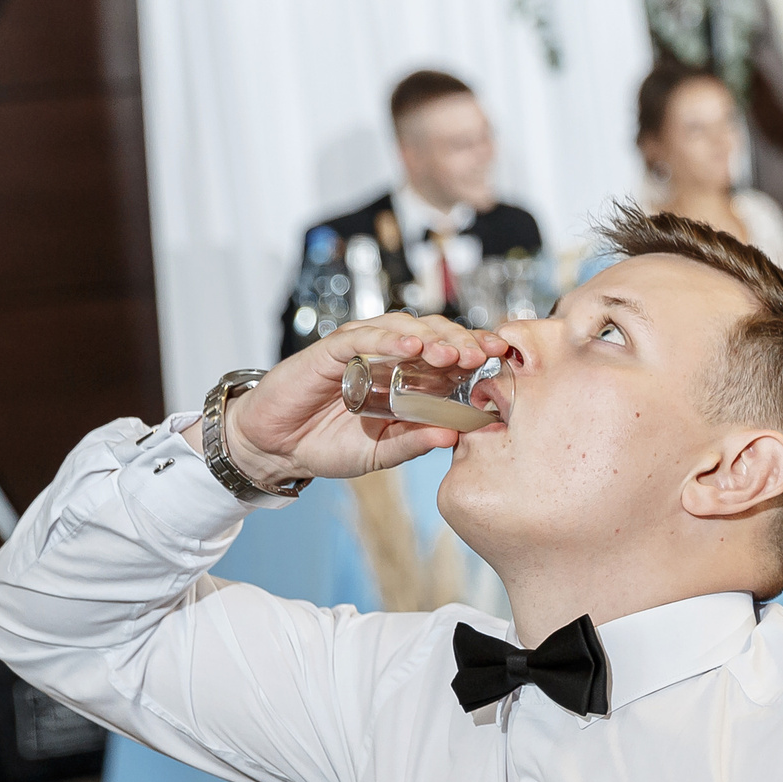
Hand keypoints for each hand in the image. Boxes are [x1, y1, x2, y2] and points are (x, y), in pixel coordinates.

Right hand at [210, 314, 510, 489]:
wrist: (279, 447)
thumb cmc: (331, 445)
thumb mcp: (382, 453)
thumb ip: (415, 443)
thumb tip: (455, 436)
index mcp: (410, 379)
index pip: (450, 357)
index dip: (476, 352)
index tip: (503, 359)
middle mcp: (390, 358)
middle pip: (434, 335)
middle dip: (462, 342)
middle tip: (482, 355)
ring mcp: (362, 350)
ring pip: (403, 328)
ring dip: (431, 337)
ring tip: (451, 353)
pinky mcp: (332, 350)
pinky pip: (362, 336)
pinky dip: (387, 338)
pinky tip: (410, 346)